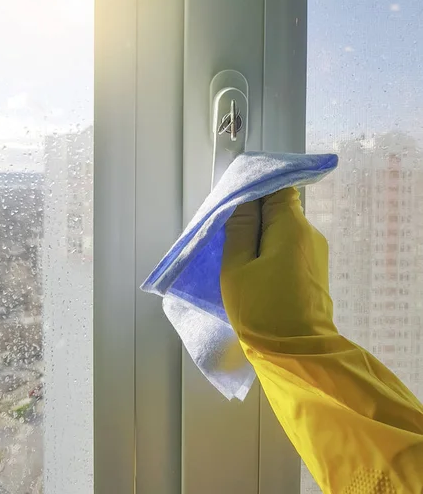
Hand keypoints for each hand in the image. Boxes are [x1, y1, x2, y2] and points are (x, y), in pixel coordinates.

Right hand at [220, 187, 335, 345]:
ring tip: (239, 255)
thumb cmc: (263, 310)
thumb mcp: (237, 267)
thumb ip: (240, 228)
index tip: (233, 205)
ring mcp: (316, 253)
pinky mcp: (315, 270)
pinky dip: (272, 251)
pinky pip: (290, 248)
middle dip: (255, 215)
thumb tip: (243, 200)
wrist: (298, 356)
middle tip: (228, 233)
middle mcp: (310, 233)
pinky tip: (256, 269)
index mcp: (292, 226)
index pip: (277, 188)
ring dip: (262, 236)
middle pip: (281, 208)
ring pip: (284, 229)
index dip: (254, 191)